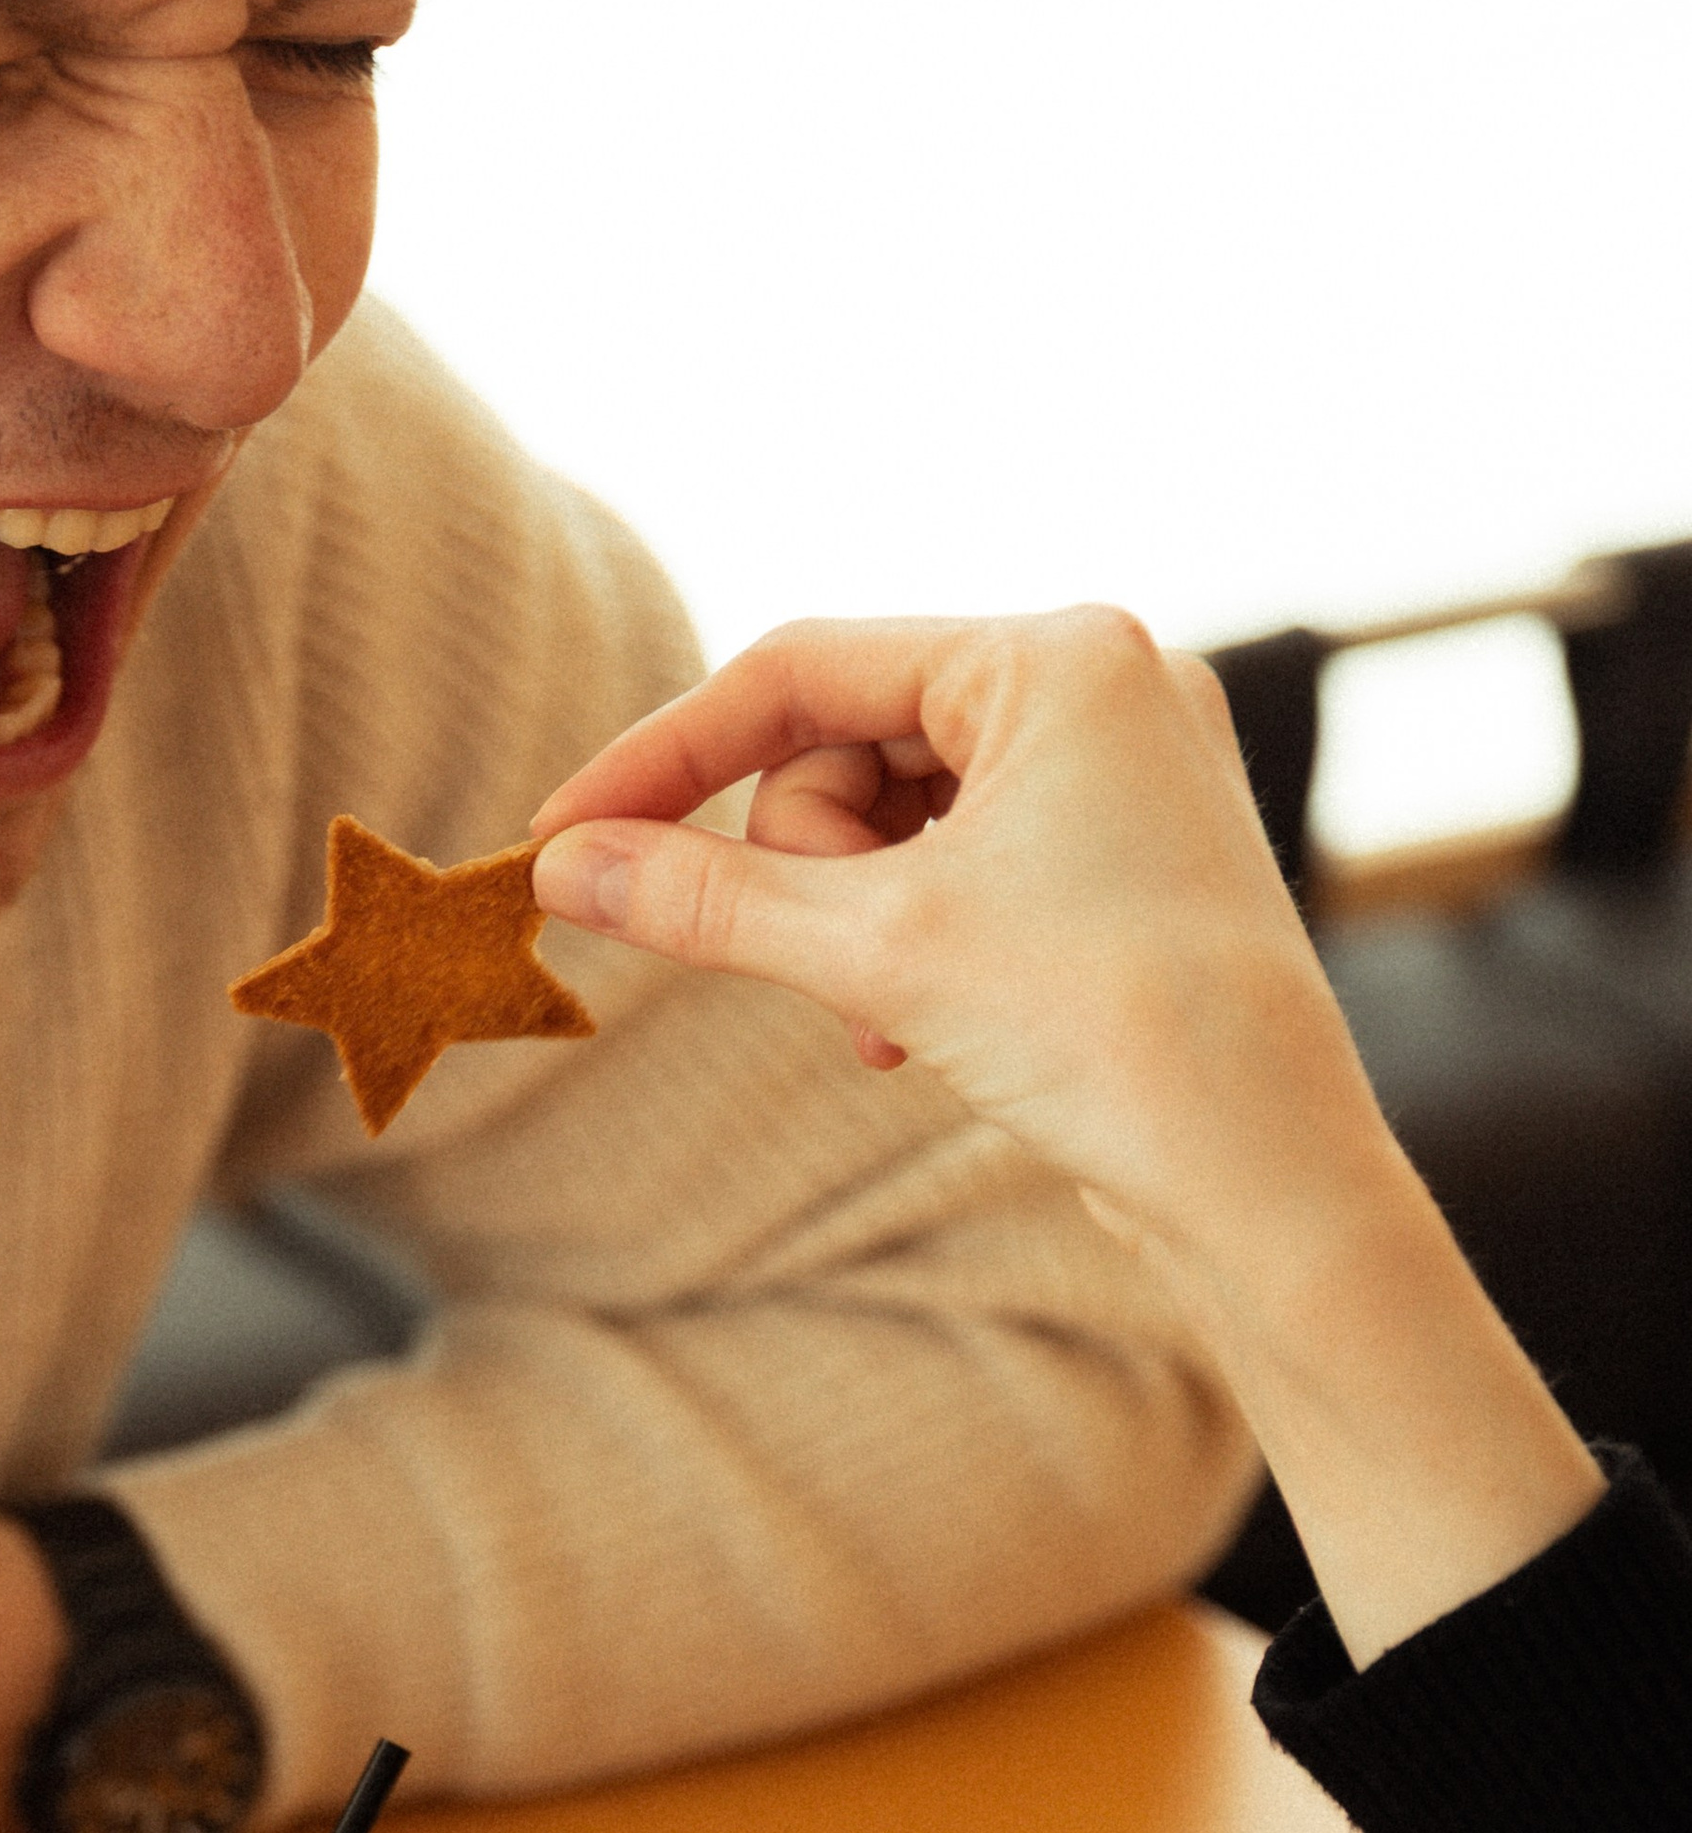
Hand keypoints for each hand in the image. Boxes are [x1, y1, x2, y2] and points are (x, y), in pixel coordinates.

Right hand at [531, 609, 1382, 1286]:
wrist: (1266, 1178)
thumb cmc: (1107, 1033)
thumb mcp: (874, 950)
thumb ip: (707, 896)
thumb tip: (568, 867)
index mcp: (1060, 654)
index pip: (803, 667)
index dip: (667, 756)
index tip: (565, 835)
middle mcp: (1105, 686)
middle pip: (844, 745)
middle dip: (808, 869)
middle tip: (835, 967)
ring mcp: (1121, 775)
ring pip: (891, 820)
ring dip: (854, 925)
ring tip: (891, 1020)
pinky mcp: (1121, 862)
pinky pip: (954, 870)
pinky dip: (911, 947)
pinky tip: (922, 1034)